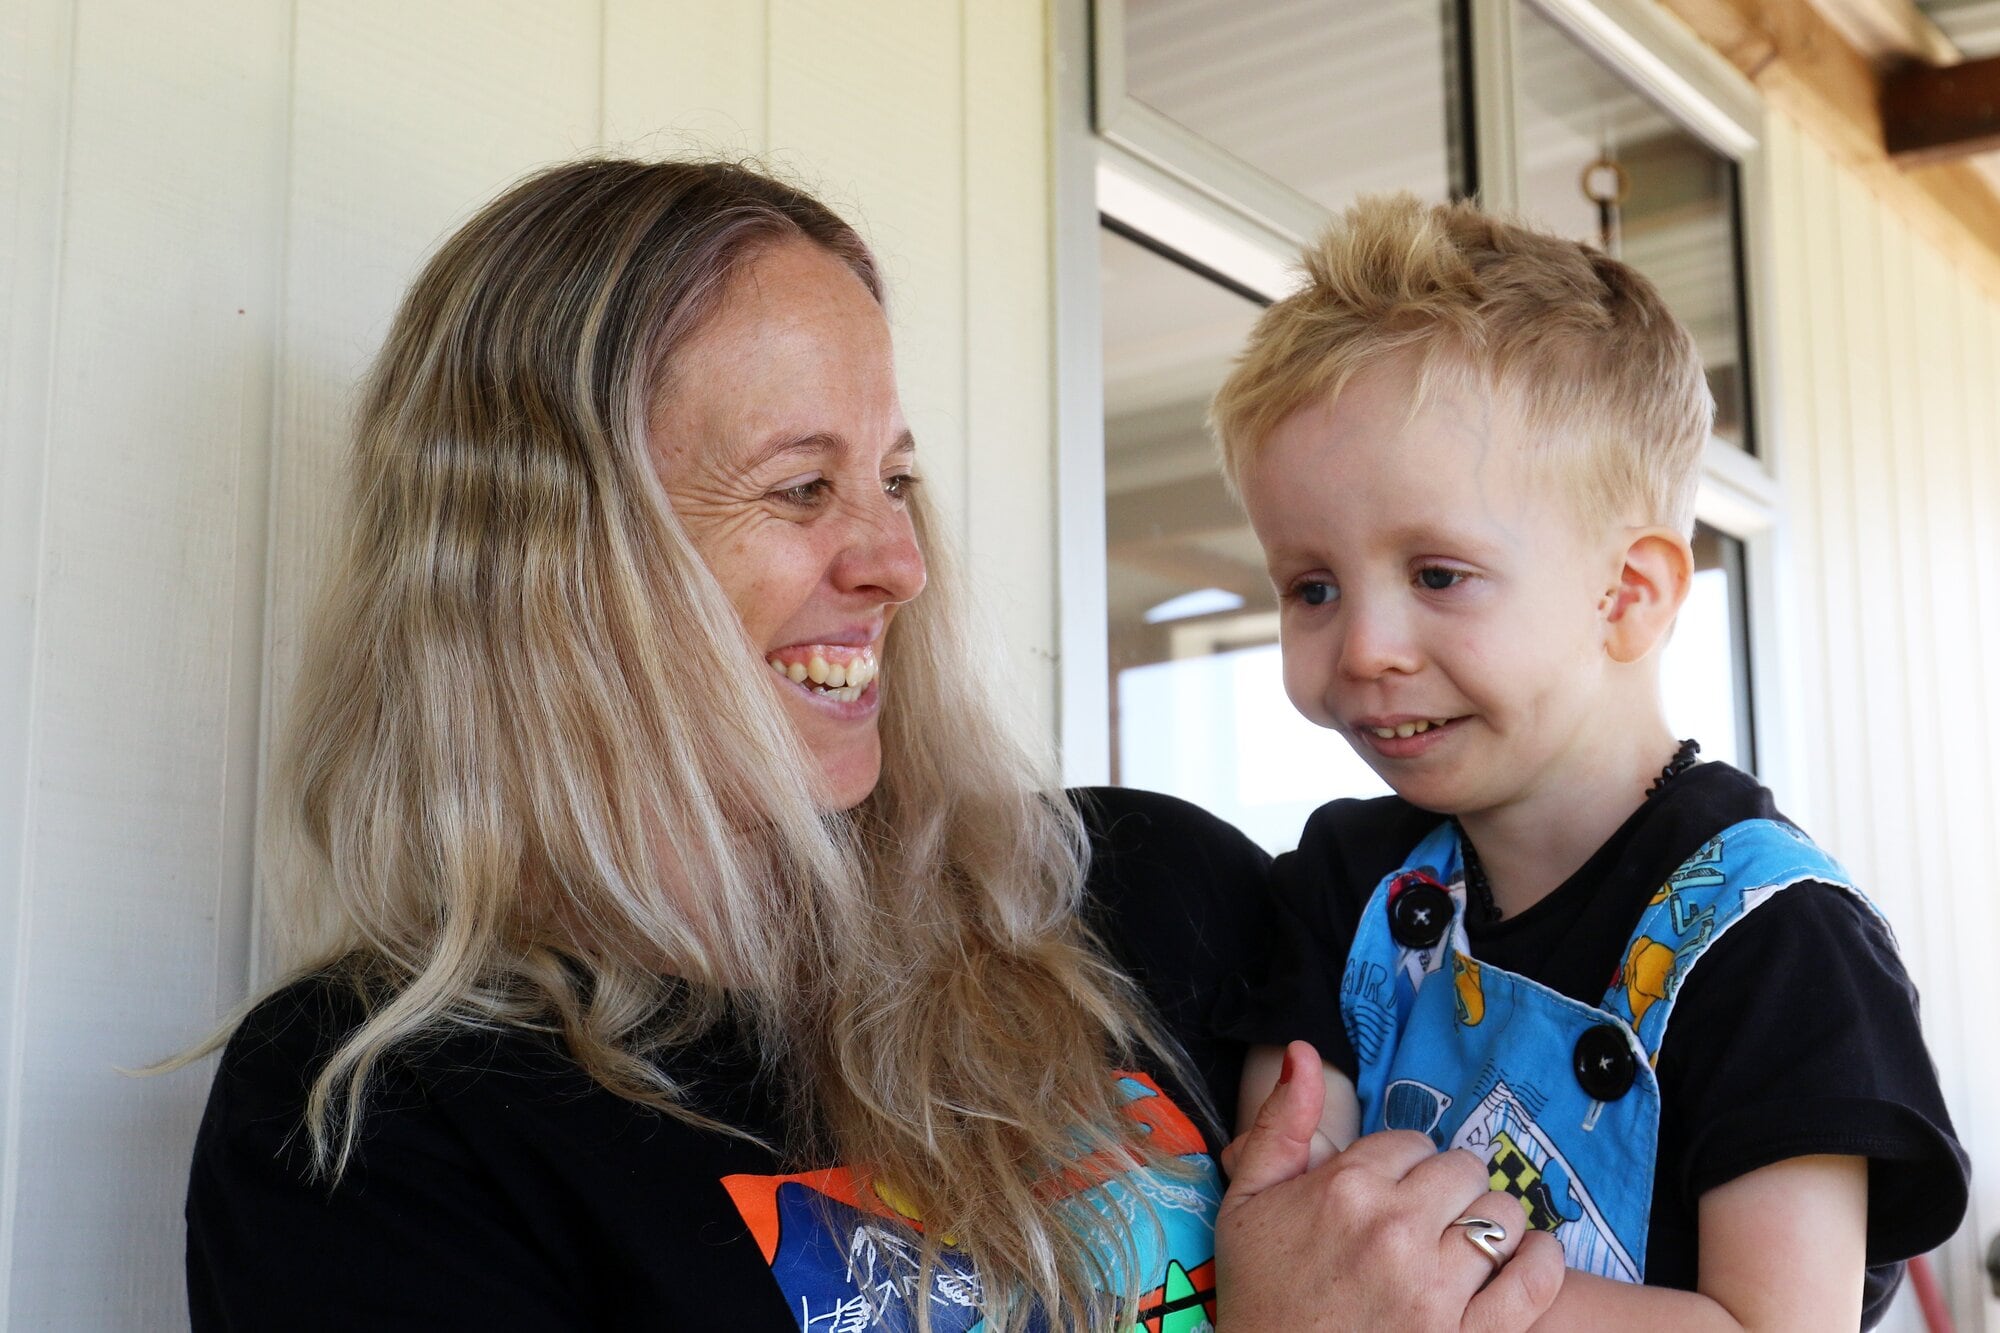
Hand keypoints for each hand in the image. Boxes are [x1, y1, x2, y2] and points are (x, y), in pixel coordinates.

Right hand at [1215, 1042, 1563, 1330]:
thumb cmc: (1260, 1294)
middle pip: (1463, 1170)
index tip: (1390, 1190)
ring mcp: (1435, 1288)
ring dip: (1490, 1225)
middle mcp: (1394, 1229)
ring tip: (1467, 1243)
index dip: (1403, 1164)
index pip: (1410, 1142)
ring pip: (1501, 1217)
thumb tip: (1303, 1051)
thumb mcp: (1248, 1201)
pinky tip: (1525, 1260)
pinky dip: (1541, 1264)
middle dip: (1450, 1187)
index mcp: (1344, 1189)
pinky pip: (1532, 1282)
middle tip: (1429, 1216)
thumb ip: (1280, 1124)